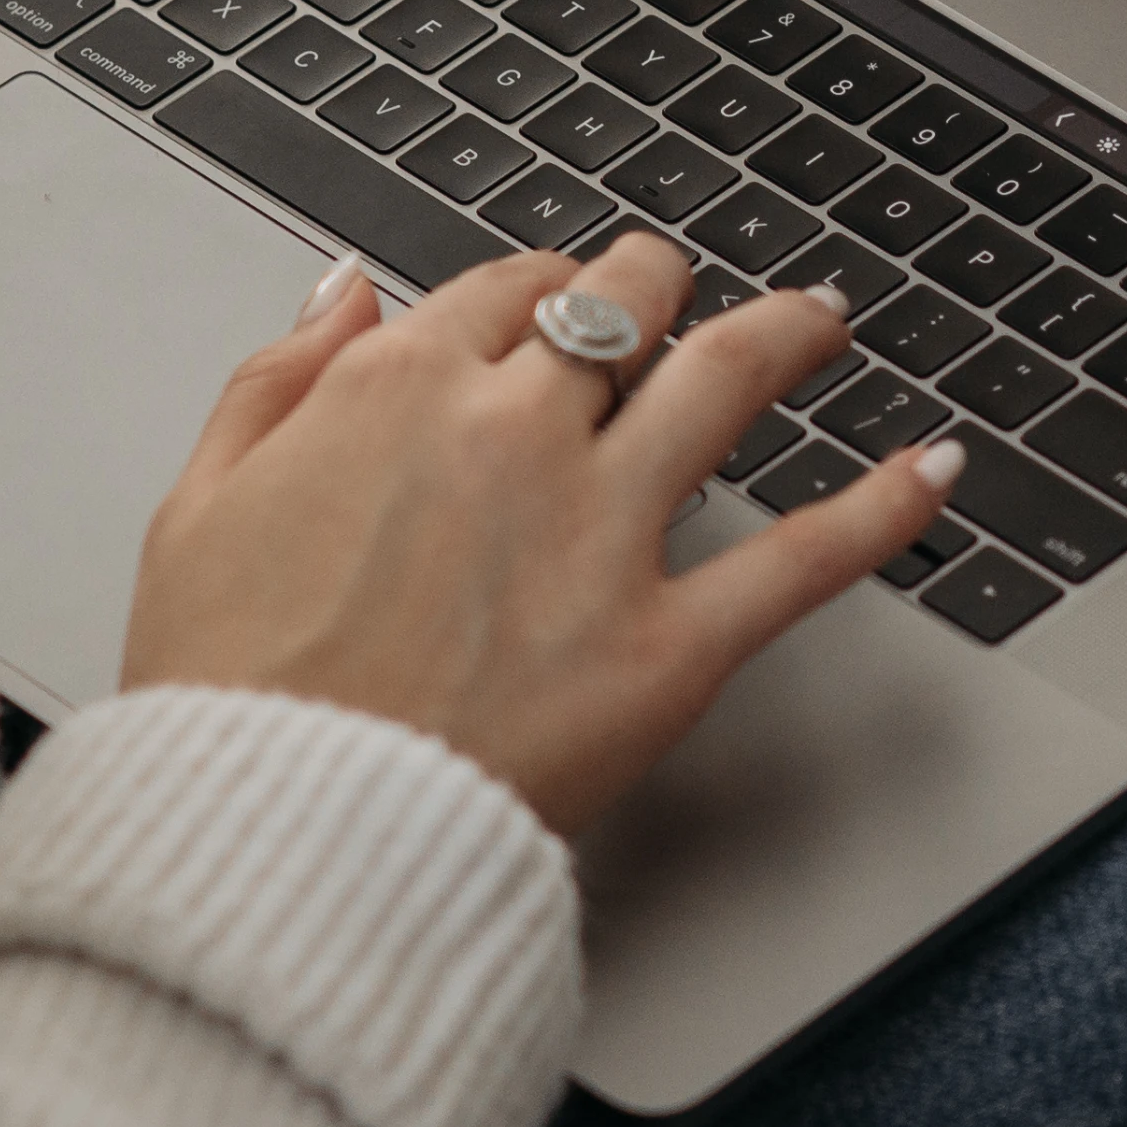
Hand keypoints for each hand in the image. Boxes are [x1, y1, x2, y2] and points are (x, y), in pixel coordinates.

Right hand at [121, 235, 958, 833]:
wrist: (272, 841)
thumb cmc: (223, 698)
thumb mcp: (195, 508)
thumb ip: (273, 380)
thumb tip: (344, 291)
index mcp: (397, 391)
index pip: (506, 288)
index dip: (545, 285)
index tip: (561, 297)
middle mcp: (513, 432)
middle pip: (625, 307)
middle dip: (660, 285)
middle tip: (683, 292)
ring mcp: (601, 530)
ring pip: (727, 380)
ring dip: (788, 333)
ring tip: (823, 317)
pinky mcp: (669, 641)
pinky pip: (804, 556)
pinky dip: (882, 506)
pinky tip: (930, 470)